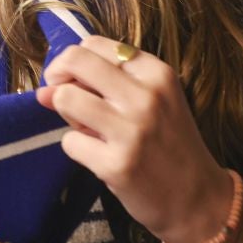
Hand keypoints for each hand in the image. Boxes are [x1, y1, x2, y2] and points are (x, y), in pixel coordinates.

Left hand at [36, 35, 237, 242]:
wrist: (197, 198)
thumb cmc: (169, 144)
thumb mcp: (150, 103)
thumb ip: (102, 87)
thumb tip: (45, 88)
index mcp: (157, 73)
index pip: (93, 44)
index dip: (73, 62)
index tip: (76, 81)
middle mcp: (147, 95)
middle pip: (75, 60)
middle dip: (58, 78)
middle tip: (64, 99)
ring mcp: (132, 130)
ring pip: (64, 98)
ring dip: (67, 115)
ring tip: (88, 130)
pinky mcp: (117, 164)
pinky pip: (69, 142)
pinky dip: (77, 149)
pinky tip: (99, 157)